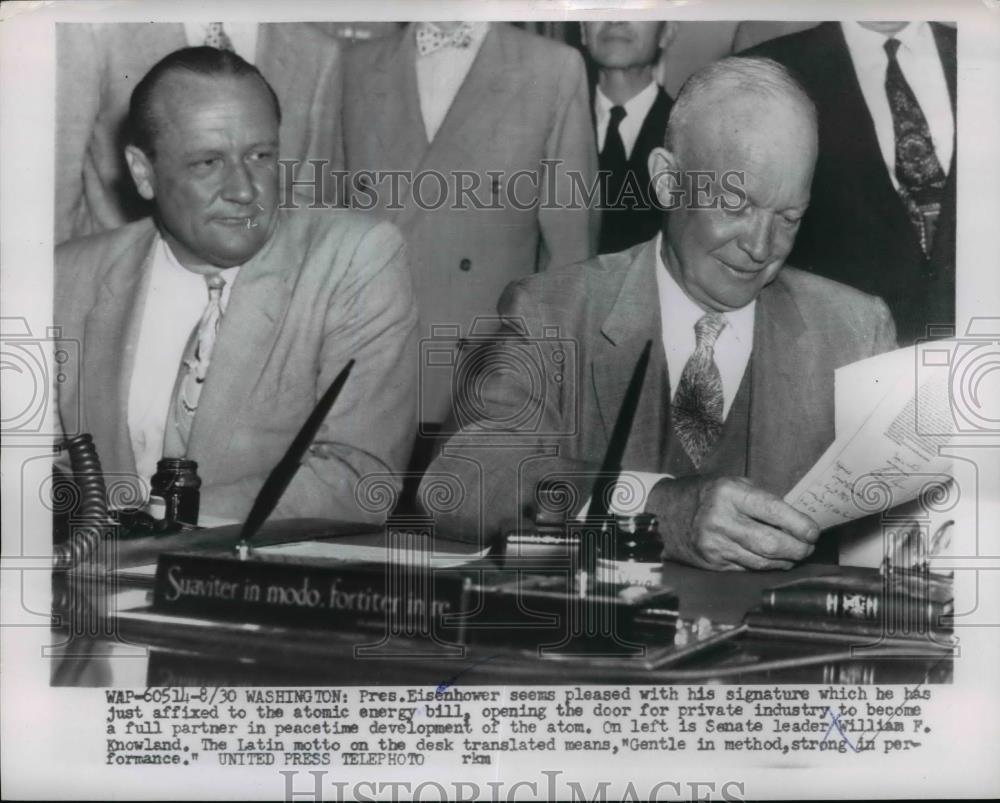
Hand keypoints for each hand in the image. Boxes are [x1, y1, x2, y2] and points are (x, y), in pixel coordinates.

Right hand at [653, 476, 819, 570]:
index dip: (800, 525)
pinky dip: (766, 567)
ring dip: (786, 560)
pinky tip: (773, 560)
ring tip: (794, 553)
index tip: (813, 531)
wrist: (667, 514)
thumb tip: (797, 521)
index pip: (774, 511)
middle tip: (808, 547)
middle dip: (798, 548)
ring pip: (763, 562)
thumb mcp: (733, 485)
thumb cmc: (706, 496)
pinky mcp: (713, 563)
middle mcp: (721, 519)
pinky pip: (749, 569)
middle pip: (772, 543)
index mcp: (729, 493)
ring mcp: (715, 544)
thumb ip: (762, 501)